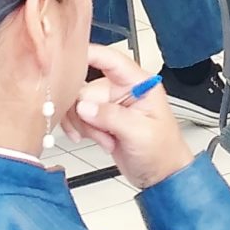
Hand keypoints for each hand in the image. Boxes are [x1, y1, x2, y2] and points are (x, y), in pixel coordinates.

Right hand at [66, 43, 193, 190]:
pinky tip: (95, 140)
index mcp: (138, 83)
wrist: (161, 175)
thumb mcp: (140, 132)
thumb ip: (111, 116)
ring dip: (84, 124)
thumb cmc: (163, 151)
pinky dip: (80, 129)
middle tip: (98, 131)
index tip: (67, 61)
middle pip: (85, 86)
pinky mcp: (101, 118)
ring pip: (78, 103)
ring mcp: (110, 104)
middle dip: (85, 112)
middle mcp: (122, 89)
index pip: (110, 59)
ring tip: (104, 139)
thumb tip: (83, 106)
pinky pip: (78, 116)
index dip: (88, 54)